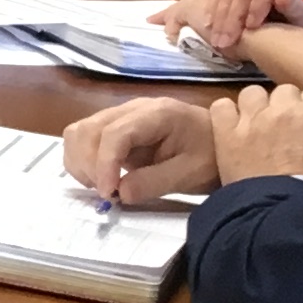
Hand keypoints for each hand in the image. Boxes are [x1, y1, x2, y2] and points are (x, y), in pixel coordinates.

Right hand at [64, 96, 221, 204]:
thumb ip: (155, 182)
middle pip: (88, 129)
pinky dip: (81, 161)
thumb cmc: (211, 157)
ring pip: (79, 132)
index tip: (108, 192)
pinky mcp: (114, 128)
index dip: (104, 163)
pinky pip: (82, 139)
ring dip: (80, 162)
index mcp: (158, 114)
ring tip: (101, 185)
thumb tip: (119, 193)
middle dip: (89, 165)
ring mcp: (121, 116)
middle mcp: (133, 109)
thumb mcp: (191, 174)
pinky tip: (100, 178)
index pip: (115, 133)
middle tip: (106, 193)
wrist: (223, 145)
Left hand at [210, 83, 302, 184]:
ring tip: (255, 128)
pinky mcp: (227, 132)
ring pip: (252, 94)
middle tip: (281, 131)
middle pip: (284, 93)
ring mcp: (255, 118)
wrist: (285, 213)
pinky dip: (225, 116)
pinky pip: (222, 106)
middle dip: (283, 108)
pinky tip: (231, 130)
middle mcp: (288, 108)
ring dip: (254, 108)